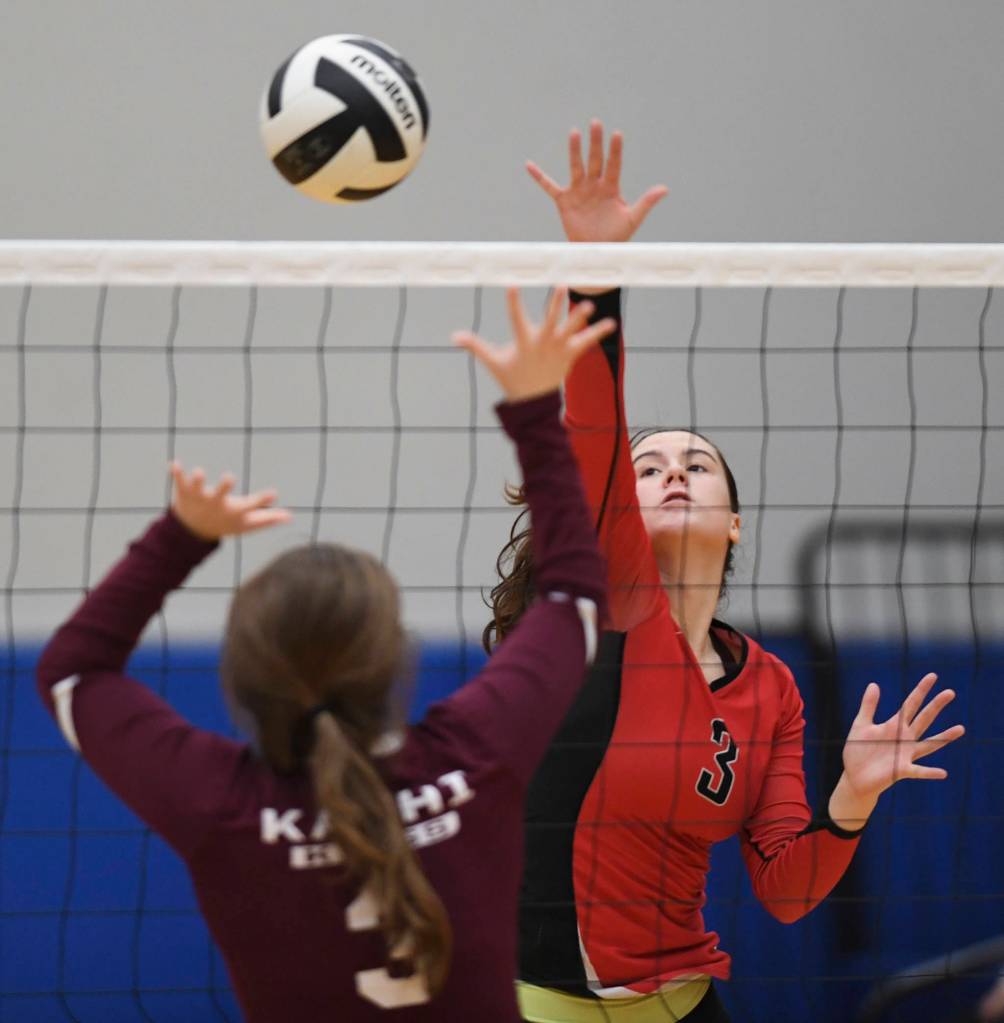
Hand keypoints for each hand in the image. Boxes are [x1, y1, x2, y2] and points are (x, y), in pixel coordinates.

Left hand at [169, 462, 291, 541]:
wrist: (191, 533)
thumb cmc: (225, 524)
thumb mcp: (247, 524)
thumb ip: (268, 519)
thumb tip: (290, 517)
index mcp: (233, 512)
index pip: (250, 506)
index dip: (262, 501)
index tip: (274, 493)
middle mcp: (216, 504)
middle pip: (220, 495)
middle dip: (224, 487)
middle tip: (230, 477)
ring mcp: (200, 498)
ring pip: (197, 488)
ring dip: (198, 480)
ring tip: (199, 472)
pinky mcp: (185, 492)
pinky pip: (179, 482)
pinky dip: (176, 474)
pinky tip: (174, 463)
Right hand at [452, 287, 615, 401]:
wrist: (532, 402)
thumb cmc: (512, 377)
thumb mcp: (493, 362)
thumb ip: (475, 347)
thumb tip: (454, 336)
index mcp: (524, 343)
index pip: (516, 319)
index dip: (513, 302)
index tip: (512, 284)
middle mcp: (543, 344)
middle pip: (551, 321)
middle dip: (556, 304)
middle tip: (561, 285)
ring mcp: (559, 350)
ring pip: (572, 331)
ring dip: (581, 317)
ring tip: (589, 304)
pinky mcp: (571, 356)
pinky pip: (587, 343)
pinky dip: (599, 333)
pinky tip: (613, 323)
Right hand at [526, 119, 667, 243]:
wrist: (597, 252)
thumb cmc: (616, 236)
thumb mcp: (633, 219)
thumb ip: (646, 202)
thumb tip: (665, 189)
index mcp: (612, 188)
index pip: (614, 165)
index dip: (615, 151)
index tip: (617, 134)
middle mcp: (595, 185)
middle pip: (595, 160)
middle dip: (596, 143)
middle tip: (596, 123)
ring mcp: (579, 191)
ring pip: (576, 167)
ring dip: (575, 151)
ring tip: (575, 133)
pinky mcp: (564, 201)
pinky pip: (549, 187)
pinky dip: (539, 177)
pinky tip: (529, 165)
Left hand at [830, 673, 963, 824]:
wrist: (854, 777)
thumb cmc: (858, 751)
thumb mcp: (861, 725)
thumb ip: (868, 706)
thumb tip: (874, 684)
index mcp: (894, 726)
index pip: (910, 704)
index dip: (920, 690)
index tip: (933, 676)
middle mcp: (904, 738)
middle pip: (923, 719)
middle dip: (935, 705)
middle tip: (950, 692)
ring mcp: (905, 754)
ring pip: (928, 744)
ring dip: (944, 737)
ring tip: (961, 728)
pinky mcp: (901, 770)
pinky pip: (918, 771)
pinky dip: (929, 772)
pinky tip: (942, 772)